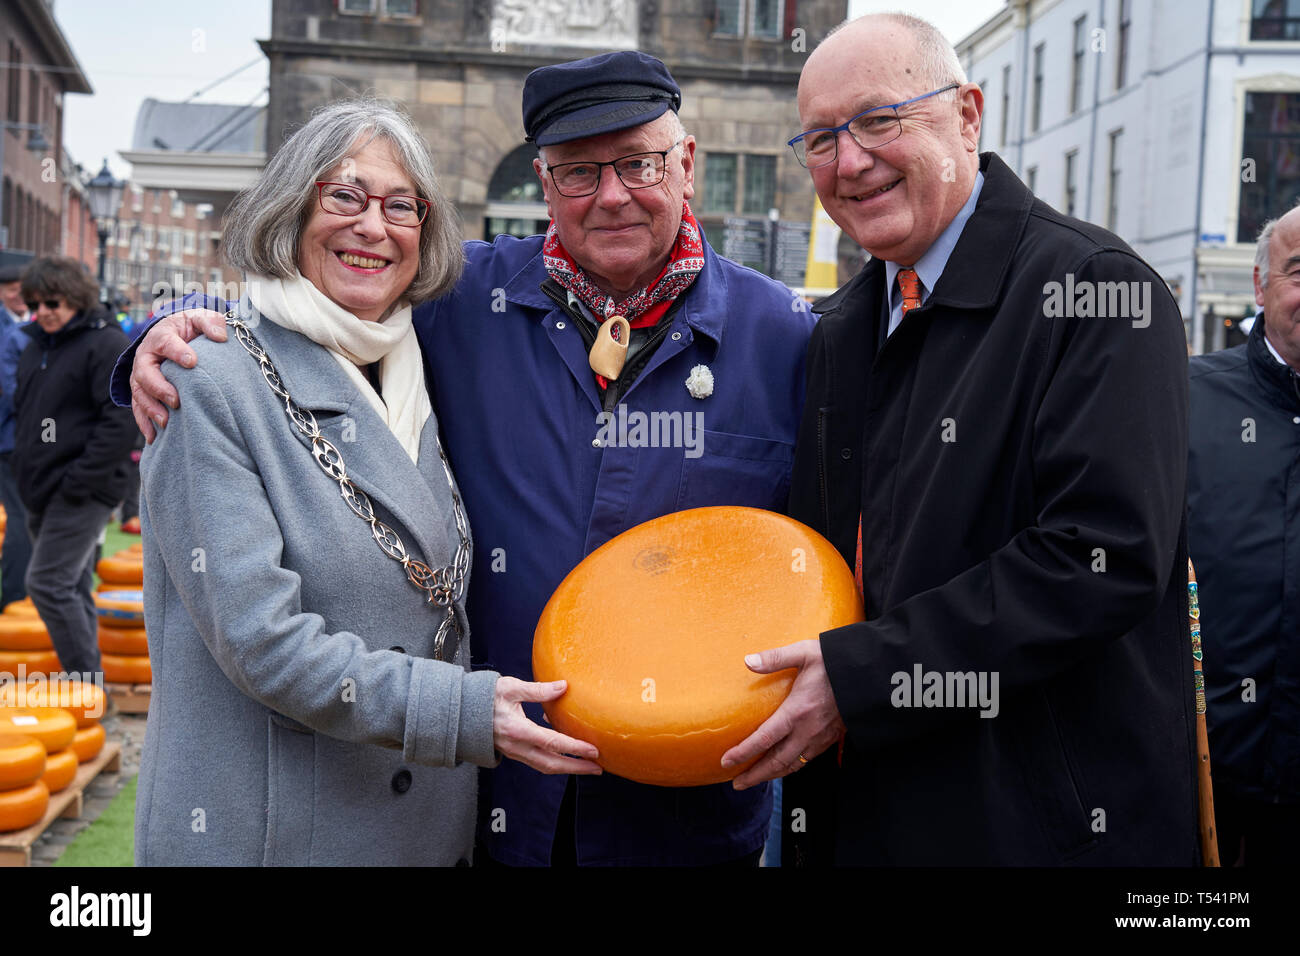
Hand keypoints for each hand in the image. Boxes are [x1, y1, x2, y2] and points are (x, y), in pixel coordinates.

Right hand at [131, 309, 227, 442]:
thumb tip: (220, 336)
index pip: (166, 342)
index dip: (177, 352)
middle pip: (144, 372)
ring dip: (151, 408)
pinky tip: (155, 438)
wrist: (178, 336)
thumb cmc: (191, 328)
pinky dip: (145, 424)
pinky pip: (139, 409)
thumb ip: (210, 322)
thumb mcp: (201, 318)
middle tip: (176, 399)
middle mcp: (146, 356)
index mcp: (160, 336)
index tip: (192, 362)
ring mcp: (141, 376)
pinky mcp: (143, 392)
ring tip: (166, 422)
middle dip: (159, 387)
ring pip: (139, 393)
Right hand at [492, 676, 601, 774]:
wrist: (462, 712)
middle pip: (551, 763)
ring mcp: (515, 752)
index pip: (551, 742)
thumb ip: (538, 690)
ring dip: (568, 768)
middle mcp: (517, 746)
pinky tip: (567, 755)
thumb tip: (563, 686)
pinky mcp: (515, 752)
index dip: (574, 748)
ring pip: (545, 766)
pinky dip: (555, 762)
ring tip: (588, 767)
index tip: (593, 751)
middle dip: (576, 767)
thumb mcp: (511, 687)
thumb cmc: (485, 697)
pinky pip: (538, 762)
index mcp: (517, 730)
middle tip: (598, 767)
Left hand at [721, 639, 844, 789]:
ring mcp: (820, 737)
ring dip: (772, 775)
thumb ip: (775, 658)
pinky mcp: (830, 738)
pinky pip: (806, 760)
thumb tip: (748, 661)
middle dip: (755, 775)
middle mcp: (808, 730)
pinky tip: (782, 766)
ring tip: (755, 780)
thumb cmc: (835, 662)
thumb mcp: (804, 653)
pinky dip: (790, 768)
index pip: (764, 739)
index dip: (743, 753)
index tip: (726, 761)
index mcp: (797, 711)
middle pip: (777, 761)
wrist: (868, 675)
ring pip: (792, 765)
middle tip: (736, 783)